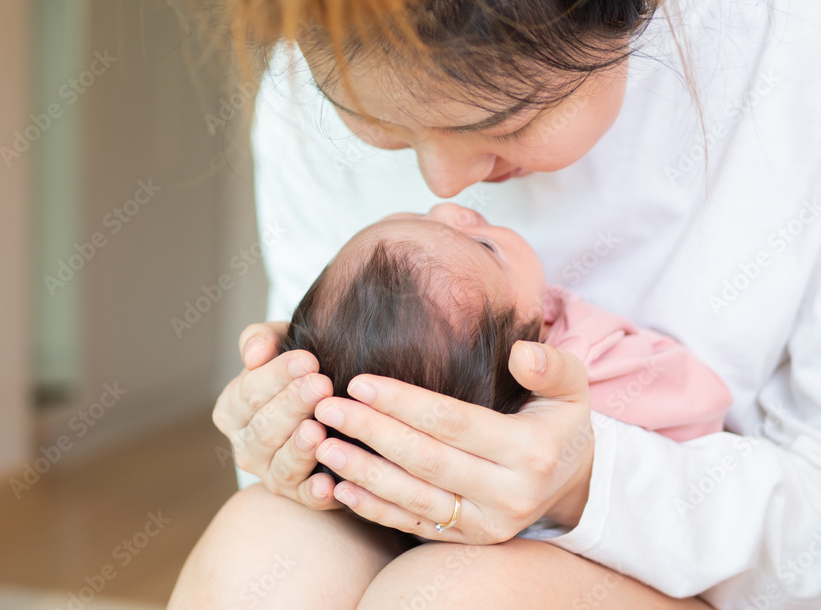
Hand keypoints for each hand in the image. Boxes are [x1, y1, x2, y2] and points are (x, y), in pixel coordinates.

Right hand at [212, 322, 342, 508]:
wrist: (328, 404)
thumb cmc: (300, 370)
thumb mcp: (279, 344)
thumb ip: (261, 339)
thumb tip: (255, 354)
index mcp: (232, 409)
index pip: (249, 392)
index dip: (277, 376)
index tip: (307, 359)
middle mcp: (245, 446)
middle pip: (265, 429)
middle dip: (293, 406)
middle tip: (321, 385)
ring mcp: (270, 474)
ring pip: (282, 464)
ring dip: (300, 448)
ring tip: (318, 430)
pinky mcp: (299, 495)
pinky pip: (304, 498)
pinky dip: (314, 493)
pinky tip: (328, 484)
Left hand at [311, 341, 593, 542]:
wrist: (572, 482)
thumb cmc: (558, 421)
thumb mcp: (571, 388)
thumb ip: (551, 366)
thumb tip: (522, 354)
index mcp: (531, 452)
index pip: (454, 422)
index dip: (404, 402)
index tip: (359, 381)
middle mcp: (509, 495)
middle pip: (426, 460)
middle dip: (371, 433)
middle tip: (327, 407)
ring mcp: (487, 524)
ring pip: (414, 498)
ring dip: (363, 473)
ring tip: (323, 444)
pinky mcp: (468, 540)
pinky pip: (414, 525)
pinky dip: (374, 509)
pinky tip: (340, 487)